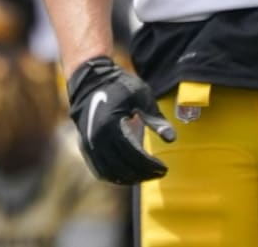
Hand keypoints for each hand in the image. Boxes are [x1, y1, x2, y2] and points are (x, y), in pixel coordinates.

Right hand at [66, 56, 176, 184]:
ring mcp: (89, 144)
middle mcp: (97, 138)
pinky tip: (128, 176)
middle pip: (123, 167)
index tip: (164, 168)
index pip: (134, 155)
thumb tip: (171, 139)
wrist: (90, 80)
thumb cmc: (119, 86)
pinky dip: (114, 177)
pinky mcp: (85, 147)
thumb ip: (155, 119)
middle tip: (158, 173)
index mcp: (111, 125)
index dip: (151, 165)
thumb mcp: (141, 96)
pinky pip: (99, 170)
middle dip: (143, 173)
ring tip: (145, 175)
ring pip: (111, 173)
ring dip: (130, 178)